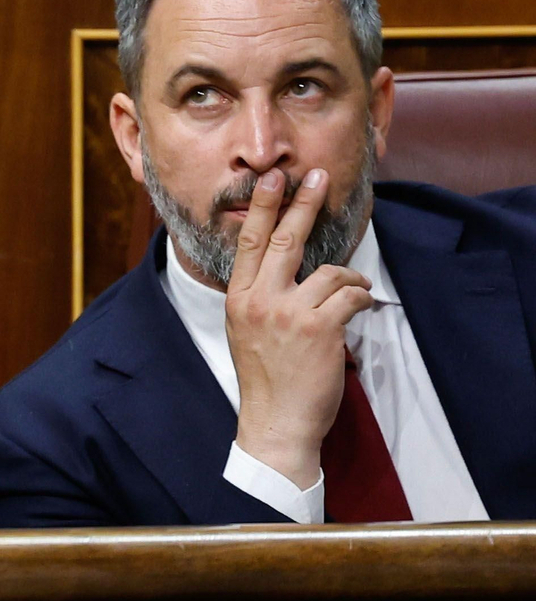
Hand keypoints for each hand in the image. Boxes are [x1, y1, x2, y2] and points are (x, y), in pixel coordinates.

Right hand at [226, 168, 372, 488]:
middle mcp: (259, 301)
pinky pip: (350, 296)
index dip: (263, 207)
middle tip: (317, 177)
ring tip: (354, 293)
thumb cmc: (266, 380)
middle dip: (303, 204)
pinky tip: (361, 309)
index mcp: (238, 300)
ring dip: (350, 280)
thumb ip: (259, 298)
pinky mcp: (319, 329)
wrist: (276, 423)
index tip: (273, 180)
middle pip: (285, 240)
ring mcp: (288, 314)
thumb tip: (283, 268)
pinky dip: (362, 299)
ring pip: (330, 272)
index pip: (250, 243)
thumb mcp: (246, 332)